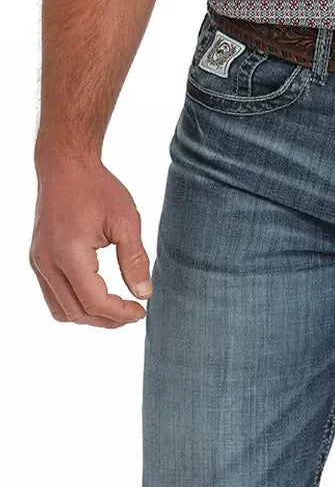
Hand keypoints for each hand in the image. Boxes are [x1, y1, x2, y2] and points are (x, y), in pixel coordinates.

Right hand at [30, 154, 151, 327]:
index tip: (141, 311)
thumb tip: (144, 293)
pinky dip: (75, 302)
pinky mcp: (38, 259)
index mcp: (69, 254)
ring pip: (61, 310)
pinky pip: (53, 295)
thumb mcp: (126, 220)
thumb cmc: (97, 188)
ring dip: (89, 315)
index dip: (120, 313)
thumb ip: (135, 260)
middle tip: (133, 313)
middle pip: (76, 312)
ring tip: (117, 309)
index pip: (94, 302)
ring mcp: (39, 262)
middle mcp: (47, 263)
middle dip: (107, 320)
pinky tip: (97, 294)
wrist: (66, 166)